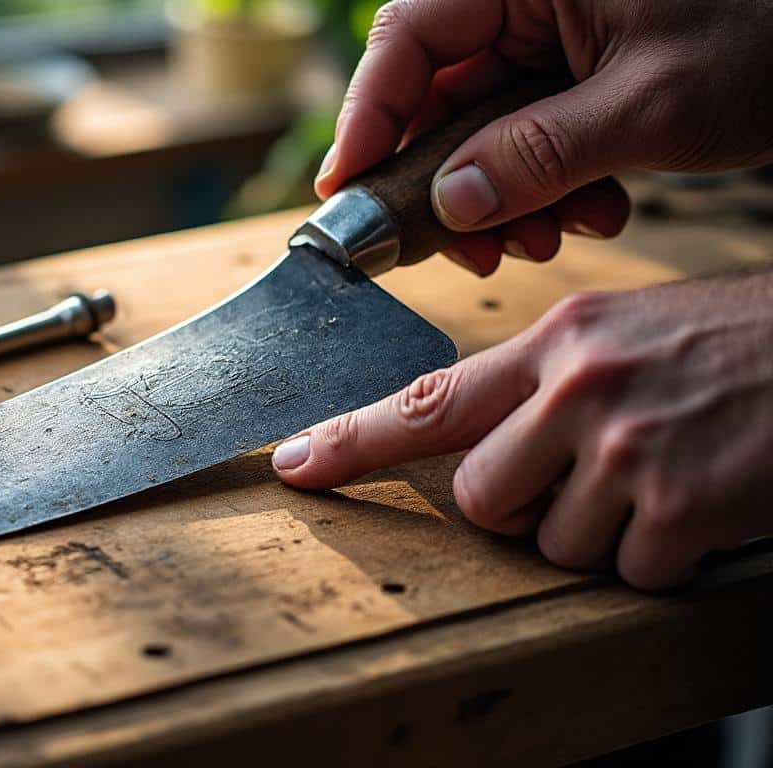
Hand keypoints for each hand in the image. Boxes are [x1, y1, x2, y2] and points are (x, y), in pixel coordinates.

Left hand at [272, 273, 772, 588]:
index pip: (429, 401)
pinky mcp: (680, 508)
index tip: (294, 466)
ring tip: (664, 474)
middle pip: (482, 499)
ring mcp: (628, 449)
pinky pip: (629, 574)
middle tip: (591, 475)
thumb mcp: (624, 334)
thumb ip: (543, 382)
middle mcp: (579, 390)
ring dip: (604, 533)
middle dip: (524, 507)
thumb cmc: (734, 345)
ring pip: (554, 545)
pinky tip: (702, 504)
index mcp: (558, 341)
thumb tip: (480, 443)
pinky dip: (664, 559)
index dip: (351, 441)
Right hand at [320, 0, 772, 274]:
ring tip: (550, 239)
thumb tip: (449, 205)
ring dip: (507, 197)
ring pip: (484, 125)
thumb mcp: (649, 106)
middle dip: (452, 182)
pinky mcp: (585, 70)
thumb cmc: (772, 37)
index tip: (348, 193)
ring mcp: (559, 34)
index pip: (410, 39)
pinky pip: (534, 133)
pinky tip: (593, 213)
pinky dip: (551, 185)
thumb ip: (534, 156)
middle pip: (440, 93)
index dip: (368, 119)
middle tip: (463, 247)